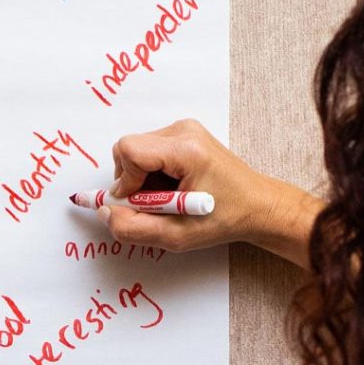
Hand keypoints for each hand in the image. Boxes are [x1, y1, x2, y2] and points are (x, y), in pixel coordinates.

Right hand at [99, 118, 320, 266]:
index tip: (137, 204)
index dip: (124, 182)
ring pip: (136, 150)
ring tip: (167, 199)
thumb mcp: (177, 235)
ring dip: (141, 179)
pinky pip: (149, 150)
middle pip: (128, 148)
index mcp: (186, 151)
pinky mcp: (185, 134)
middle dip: (131, 181)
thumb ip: (134, 228)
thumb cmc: (225, 220)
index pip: (129, 150)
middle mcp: (184, 131)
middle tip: (153, 206)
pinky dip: (151, 173)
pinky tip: (172, 189)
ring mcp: (185, 129)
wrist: (258, 205)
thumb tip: (105, 213)